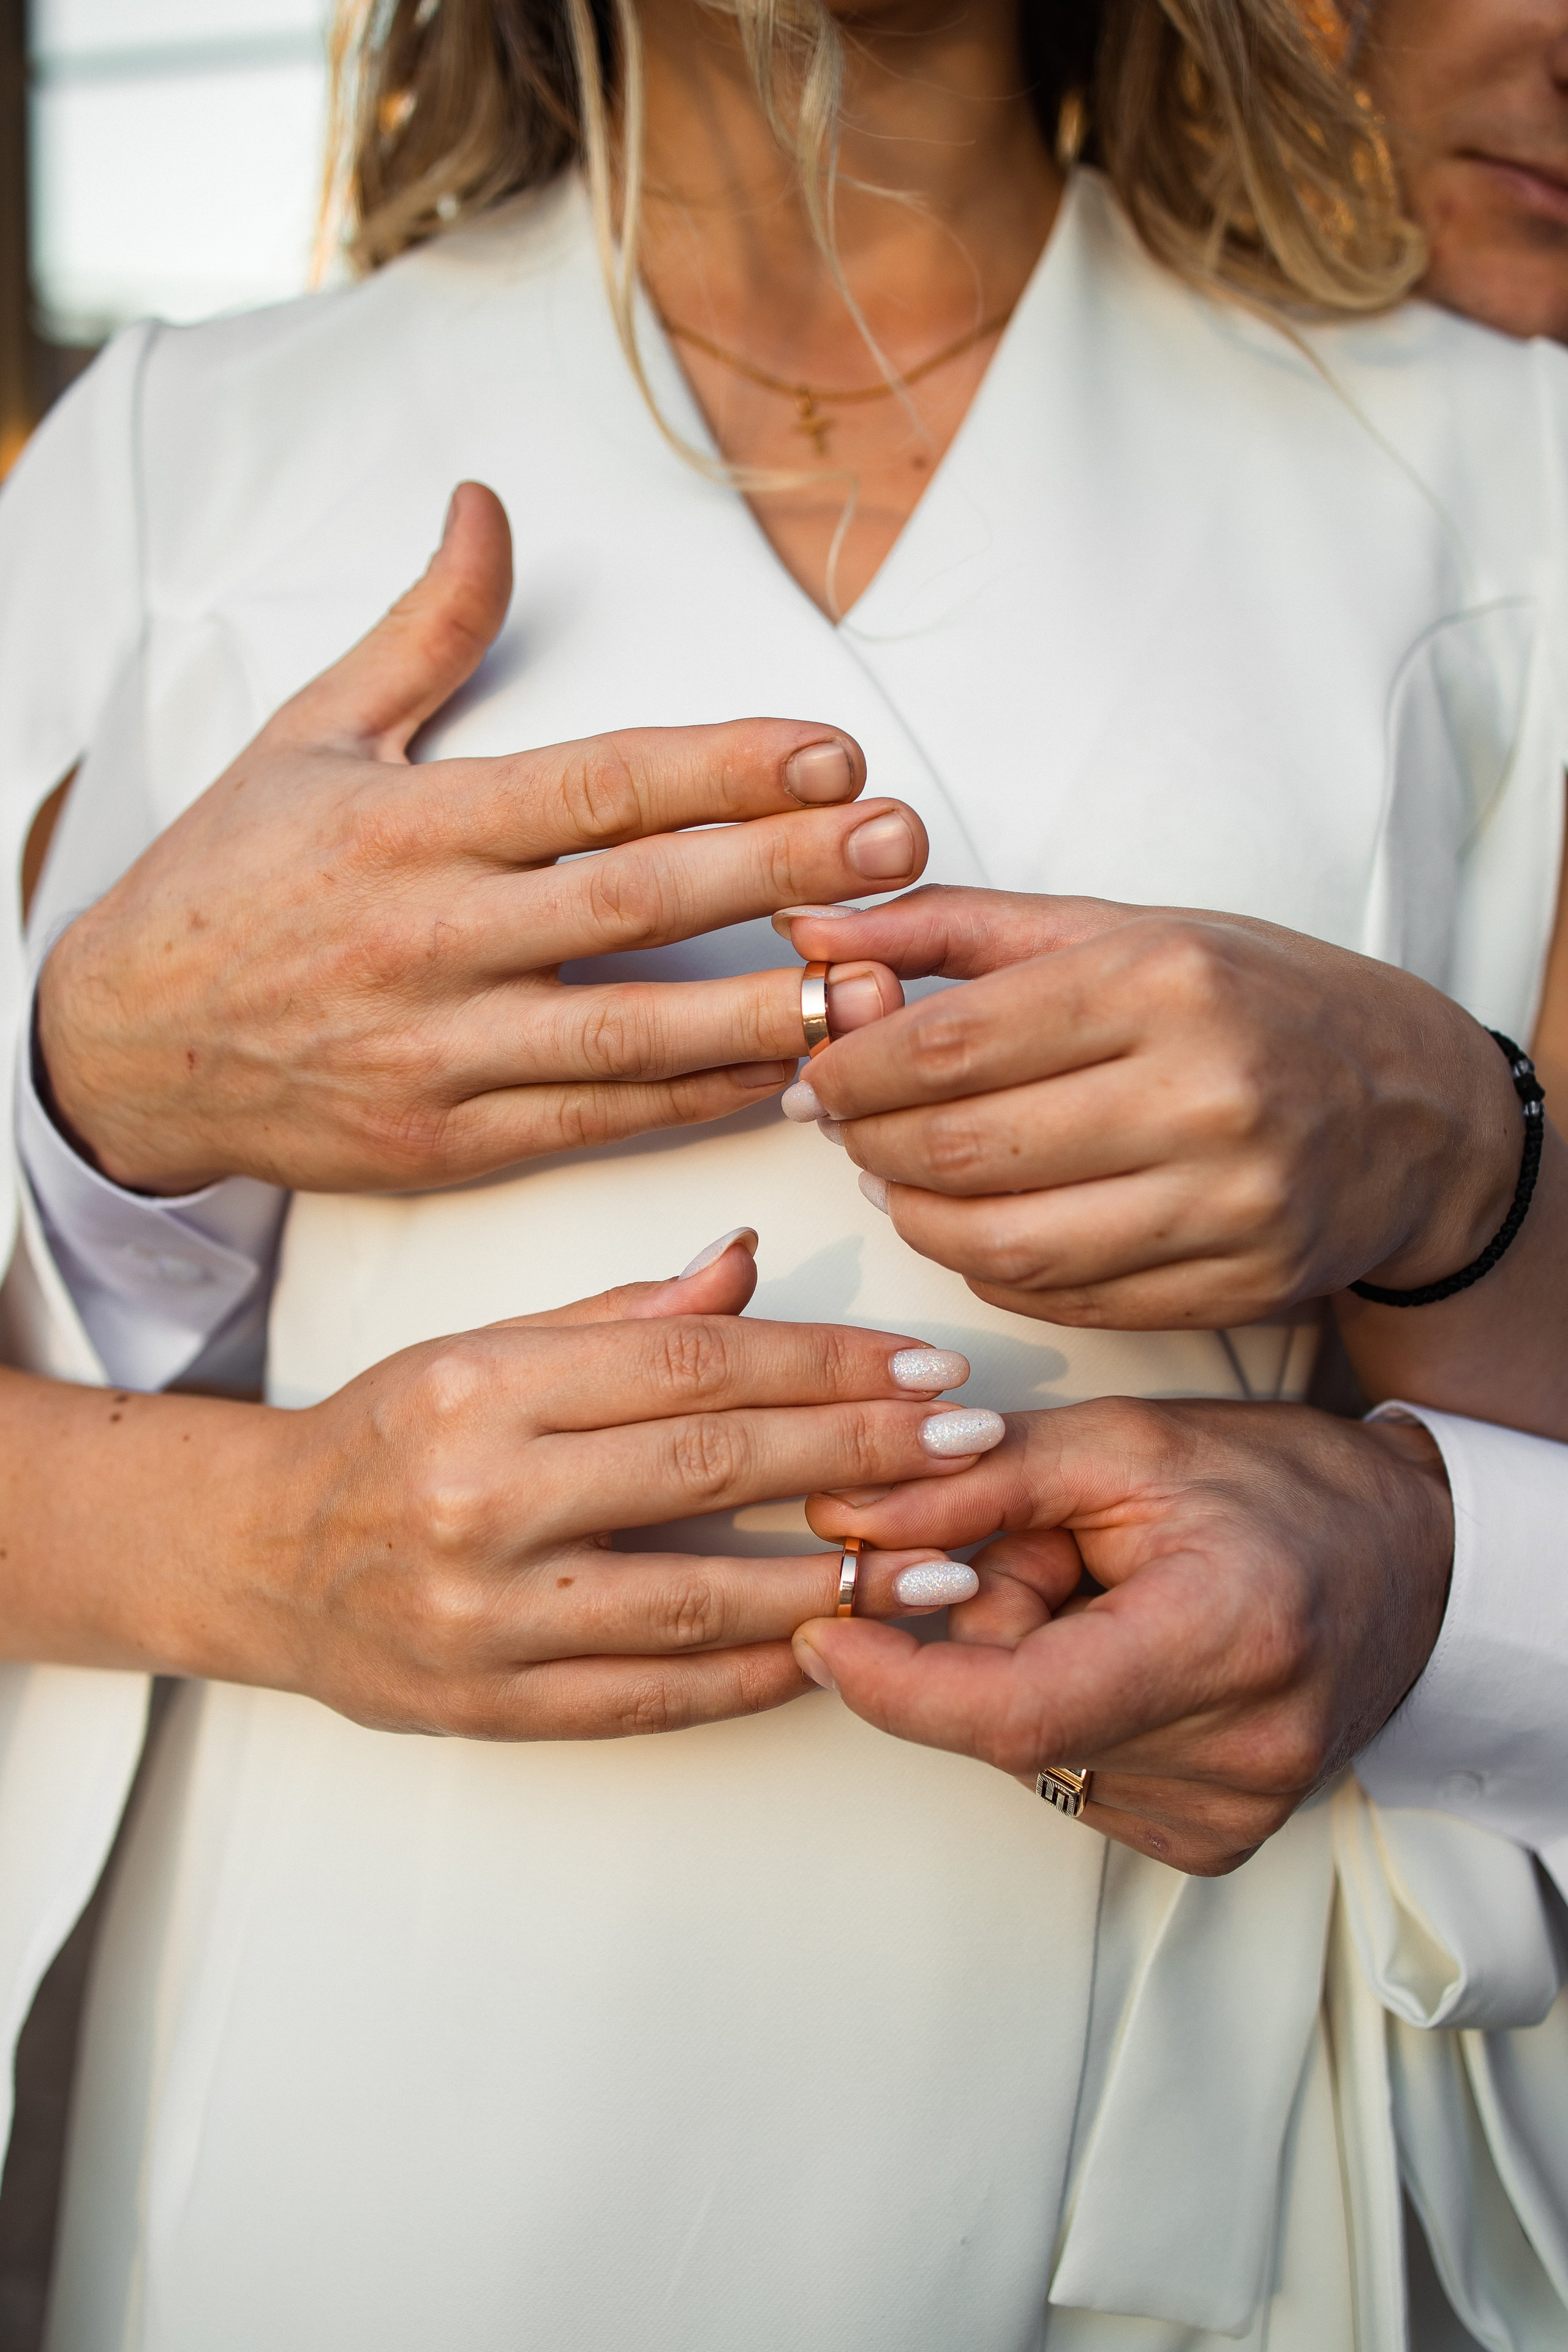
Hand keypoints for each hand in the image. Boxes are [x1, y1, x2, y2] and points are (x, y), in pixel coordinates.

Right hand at [37, 483, 920, 1195]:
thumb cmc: (228, 880)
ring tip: (880, 980)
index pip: (598, 783)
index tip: (833, 752)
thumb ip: (423, 630)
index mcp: (409, 825)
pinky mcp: (447, 1140)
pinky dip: (696, 1098)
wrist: (124, 1044)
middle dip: (782, 869)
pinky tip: (784, 1071)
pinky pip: (597, 1118)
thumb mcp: (310, 733)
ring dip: (769, 1008)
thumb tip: (487, 505)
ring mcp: (441, 1050)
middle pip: (639, 899)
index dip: (726, 767)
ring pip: (634, 1031)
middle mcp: (430, 938)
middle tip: (901, 841)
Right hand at [129, 1233, 999, 1739]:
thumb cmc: (386, 1436)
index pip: (692, 1363)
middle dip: (861, 1456)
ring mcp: (485, 1617)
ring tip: (945, 1568)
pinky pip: (649, 1699)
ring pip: (695, 1601)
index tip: (924, 1370)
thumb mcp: (484, 1344)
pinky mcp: (490, 1708)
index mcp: (484, 1387)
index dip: (825, 1365)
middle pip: (711, 1466)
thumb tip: (749, 1260)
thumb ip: (621, 1315)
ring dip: (835, 1583)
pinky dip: (752, 1677)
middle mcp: (482, 1499)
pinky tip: (835, 1649)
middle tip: (972, 1450)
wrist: (254, 1558)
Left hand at [776, 885, 1523, 1328]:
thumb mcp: (1118, 931)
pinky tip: (977, 1225)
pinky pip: (1062, 1298)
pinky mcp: (1236, 1285)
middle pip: (965, 1149)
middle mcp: (1205, 1096)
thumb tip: (809, 937)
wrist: (1416, 1109)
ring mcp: (1227, 1205)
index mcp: (1167, 983)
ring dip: (917, 1218)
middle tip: (845, 1126)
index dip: (855, 1068)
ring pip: (1002, 1244)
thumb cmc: (1252, 1000)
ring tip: (897, 1177)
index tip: (818, 1069)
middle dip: (871, 1143)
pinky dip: (990, 1270)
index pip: (953, 1044)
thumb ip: (953, 930)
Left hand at [792, 1397, 1453, 1874]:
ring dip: (1027, 1671)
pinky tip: (1131, 1654)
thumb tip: (841, 1519)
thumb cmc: (1280, 1487)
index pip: (1015, 1707)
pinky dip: (1068, 1713)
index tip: (825, 1631)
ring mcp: (1232, 1813)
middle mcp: (1241, 1751)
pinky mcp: (1215, 1841)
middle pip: (1012, 1721)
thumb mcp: (1124, 1445)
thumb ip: (978, 1483)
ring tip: (1113, 1600)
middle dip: (983, 1632)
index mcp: (1225, 1639)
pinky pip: (1075, 1779)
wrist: (1414, 1562)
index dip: (898, 1682)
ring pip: (1034, 1753)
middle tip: (1050, 1555)